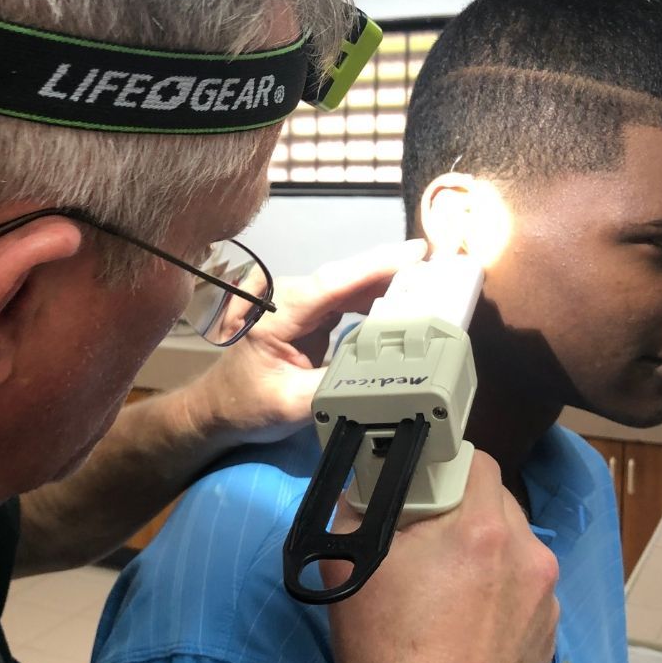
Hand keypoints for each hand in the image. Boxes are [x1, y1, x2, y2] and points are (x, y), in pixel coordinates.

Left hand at [181, 240, 426, 446]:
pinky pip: (351, 299)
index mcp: (279, 313)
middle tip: (442, 271)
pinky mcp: (313, 314)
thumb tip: (384, 379)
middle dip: (394, 271)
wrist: (220, 408)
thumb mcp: (292, 404)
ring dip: (391, 284)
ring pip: (352, 285)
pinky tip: (407, 303)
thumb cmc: (246, 405)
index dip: (374, 266)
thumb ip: (336, 389)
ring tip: (434, 286)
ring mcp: (302, 303)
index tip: (414, 254)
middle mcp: (291, 298)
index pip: (332, 282)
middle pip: (348, 277)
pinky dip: (379, 299)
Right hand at [326, 451, 559, 662]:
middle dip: (460, 506)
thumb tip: (366, 483)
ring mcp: (545, 596)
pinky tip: (465, 613)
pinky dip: (498, 584)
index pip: (475, 461)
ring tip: (443, 578)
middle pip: (497, 500)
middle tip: (422, 532)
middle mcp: (527, 555)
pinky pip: (523, 582)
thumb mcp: (350, 561)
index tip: (419, 482)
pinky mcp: (549, 630)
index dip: (442, 464)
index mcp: (481, 529)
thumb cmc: (384, 647)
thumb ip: (359, 504)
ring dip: (482, 545)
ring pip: (513, 542)